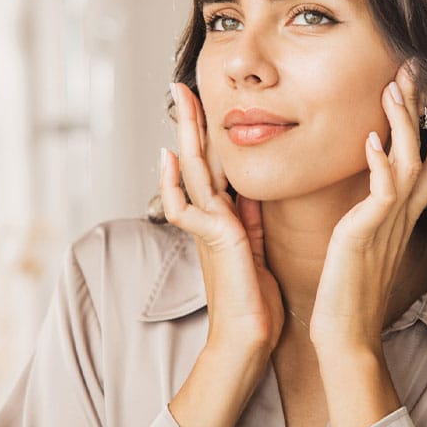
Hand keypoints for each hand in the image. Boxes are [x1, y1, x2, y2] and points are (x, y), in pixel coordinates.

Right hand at [159, 82, 284, 356]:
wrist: (248, 340)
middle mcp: (211, 219)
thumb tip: (251, 190)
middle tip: (182, 86)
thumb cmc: (255, 303)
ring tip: (179, 100)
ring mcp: (207, 228)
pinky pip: (185, 207)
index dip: (211, 136)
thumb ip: (251, 218)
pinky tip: (169, 157)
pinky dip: (173, 183)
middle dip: (191, 122)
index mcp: (225, 219)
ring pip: (193, 171)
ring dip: (185, 134)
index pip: (216, 167)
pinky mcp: (212, 240)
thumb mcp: (257, 248)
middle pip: (199, 159)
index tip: (208, 105)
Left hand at [308, 62, 426, 355]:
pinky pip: (384, 191)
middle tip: (415, 64)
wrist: (346, 335)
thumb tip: (365, 192)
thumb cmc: (348, 292)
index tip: (423, 84)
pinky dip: (380, 162)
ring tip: (394, 84)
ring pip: (408, 160)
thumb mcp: (362, 242)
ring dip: (402, 121)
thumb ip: (367, 213)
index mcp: (401, 214)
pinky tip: (371, 136)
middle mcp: (403, 214)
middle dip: (423, 106)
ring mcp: (389, 224)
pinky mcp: (368, 235)